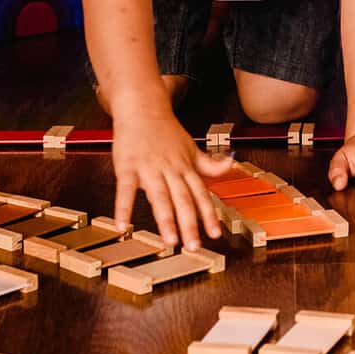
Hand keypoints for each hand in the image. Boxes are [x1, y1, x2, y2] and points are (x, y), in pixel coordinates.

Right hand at [111, 111, 231, 248]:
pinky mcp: (127, 166)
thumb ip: (209, 163)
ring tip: (170, 242)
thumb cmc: (166, 130)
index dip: (209, 215)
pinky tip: (122, 226)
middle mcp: (170, 170)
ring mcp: (149, 168)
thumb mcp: (191, 147)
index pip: (200, 195)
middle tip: (194, 247)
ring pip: (159, 197)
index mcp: (185, 167)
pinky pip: (126, 190)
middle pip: (182, 200)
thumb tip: (232, 165)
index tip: (215, 235)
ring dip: (165, 220)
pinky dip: (123, 208)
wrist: (142, 106)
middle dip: (189, 224)